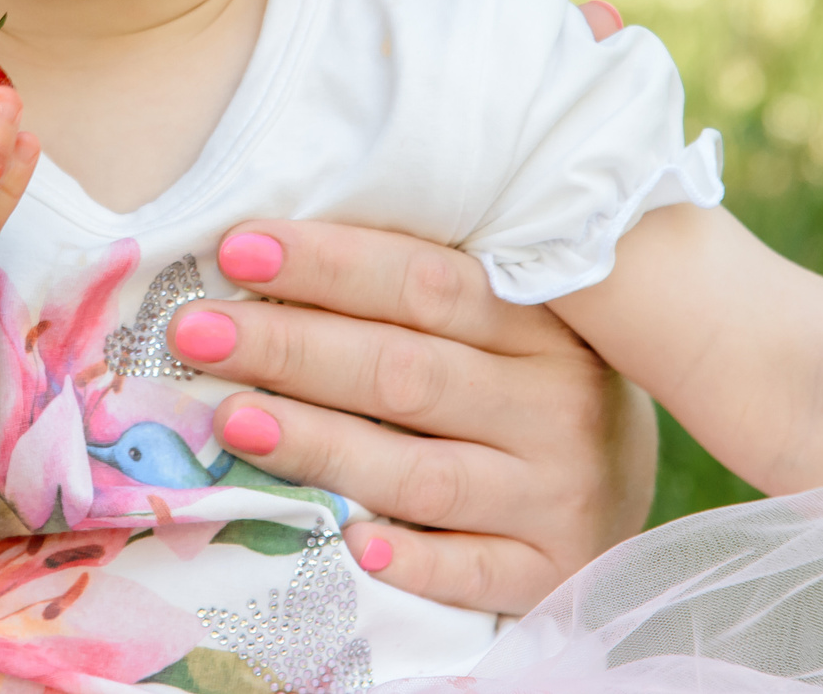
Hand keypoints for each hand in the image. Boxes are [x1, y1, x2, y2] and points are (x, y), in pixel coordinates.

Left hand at [169, 218, 655, 614]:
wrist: (625, 492)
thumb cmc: (528, 385)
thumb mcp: (506, 323)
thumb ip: (417, 292)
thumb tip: (268, 254)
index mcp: (541, 323)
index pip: (424, 282)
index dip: (329, 264)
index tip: (238, 249)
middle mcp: (554, 405)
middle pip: (406, 372)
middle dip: (292, 347)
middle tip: (198, 332)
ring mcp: (556, 494)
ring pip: (421, 474)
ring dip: (320, 445)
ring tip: (234, 418)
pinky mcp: (550, 572)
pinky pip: (471, 573)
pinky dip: (411, 562)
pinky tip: (348, 543)